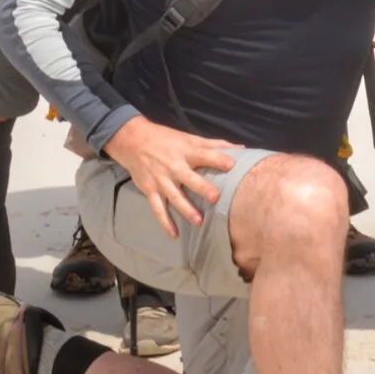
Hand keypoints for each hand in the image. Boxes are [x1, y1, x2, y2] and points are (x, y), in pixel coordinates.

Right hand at [107, 115, 240, 236]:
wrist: (133, 141)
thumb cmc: (167, 140)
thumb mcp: (190, 138)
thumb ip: (215, 145)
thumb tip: (241, 148)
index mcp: (187, 151)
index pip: (205, 154)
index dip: (218, 159)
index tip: (232, 164)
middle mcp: (174, 166)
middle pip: (189, 178)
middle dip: (201, 187)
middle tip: (215, 197)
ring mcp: (161, 180)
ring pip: (174, 197)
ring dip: (186, 209)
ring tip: (199, 221)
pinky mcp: (150, 190)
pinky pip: (157, 208)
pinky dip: (164, 222)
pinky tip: (174, 234)